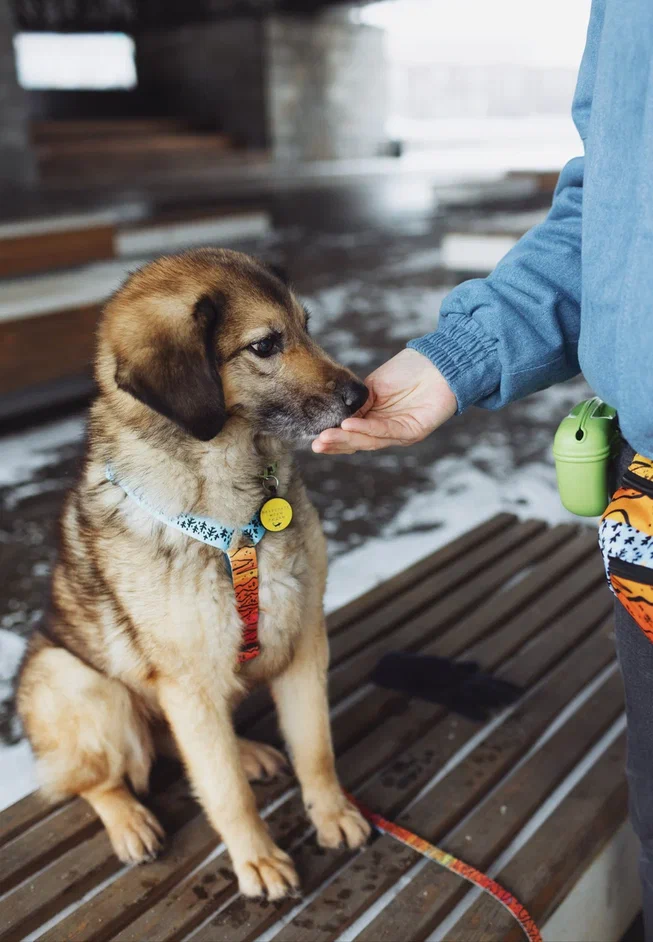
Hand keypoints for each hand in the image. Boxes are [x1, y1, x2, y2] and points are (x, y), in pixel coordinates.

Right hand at [312, 349, 456, 454]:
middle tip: (316, 444)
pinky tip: (349, 425)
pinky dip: (367, 429)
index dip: (334, 438)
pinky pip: (386, 431)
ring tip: (326, 437)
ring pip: (370, 440)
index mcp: (375, 420)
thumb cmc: (410, 370)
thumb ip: (358, 403)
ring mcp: (400, 433)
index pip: (352, 434)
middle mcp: (386, 430)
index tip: (313, 440)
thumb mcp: (374, 386)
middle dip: (336, 443)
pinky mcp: (414, 431)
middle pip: (359, 441)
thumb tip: (337, 417)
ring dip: (347, 439)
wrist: (439, 362)